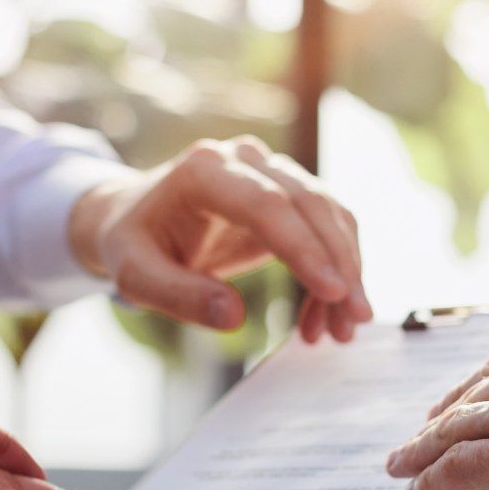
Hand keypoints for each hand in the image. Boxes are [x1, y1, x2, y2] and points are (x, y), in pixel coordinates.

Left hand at [68, 136, 373, 341]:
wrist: (134, 216)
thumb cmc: (132, 244)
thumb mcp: (136, 275)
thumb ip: (179, 295)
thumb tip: (232, 318)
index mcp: (203, 170)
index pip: (267, 203)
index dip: (304, 247)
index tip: (334, 291)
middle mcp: (244, 159)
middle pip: (309, 204)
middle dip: (340, 263)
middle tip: (355, 318)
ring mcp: (270, 170)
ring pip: (328, 213)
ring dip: (346, 270)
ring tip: (342, 330)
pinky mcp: (287, 193)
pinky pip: (326, 227)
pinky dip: (335, 270)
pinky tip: (325, 315)